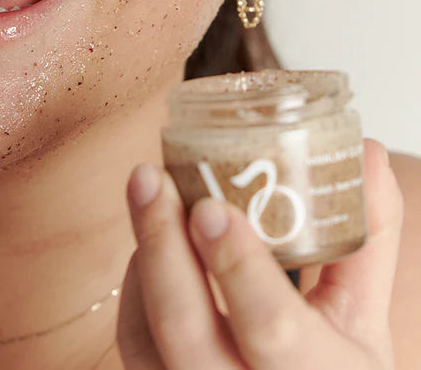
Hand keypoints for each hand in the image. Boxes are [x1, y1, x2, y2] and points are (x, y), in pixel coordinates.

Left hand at [117, 139, 402, 368]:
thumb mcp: (358, 321)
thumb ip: (365, 240)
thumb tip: (365, 154)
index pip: (271, 328)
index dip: (238, 266)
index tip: (212, 207)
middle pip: (185, 331)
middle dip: (162, 246)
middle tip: (151, 177)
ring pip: (143, 338)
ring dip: (142, 258)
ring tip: (147, 194)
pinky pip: (133, 343)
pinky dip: (135, 289)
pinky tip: (150, 245)